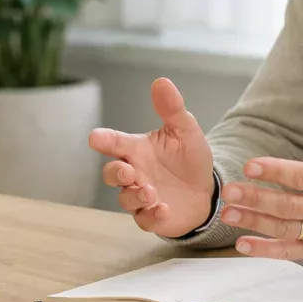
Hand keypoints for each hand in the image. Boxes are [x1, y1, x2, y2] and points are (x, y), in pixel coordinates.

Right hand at [88, 77, 215, 237]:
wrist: (207, 190)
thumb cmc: (190, 158)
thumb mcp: (186, 131)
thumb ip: (172, 109)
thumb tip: (161, 81)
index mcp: (137, 149)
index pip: (115, 142)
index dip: (104, 140)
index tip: (95, 138)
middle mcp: (135, 173)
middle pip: (111, 174)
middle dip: (116, 174)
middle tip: (129, 172)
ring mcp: (140, 197)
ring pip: (125, 199)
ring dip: (135, 196)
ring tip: (152, 193)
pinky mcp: (151, 217)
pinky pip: (143, 220)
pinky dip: (151, 216)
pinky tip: (163, 209)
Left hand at [220, 92, 302, 261]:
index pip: (302, 176)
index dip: (275, 171)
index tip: (250, 166)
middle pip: (287, 205)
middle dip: (256, 198)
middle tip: (228, 192)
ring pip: (285, 228)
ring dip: (254, 222)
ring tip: (227, 214)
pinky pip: (291, 251)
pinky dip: (266, 250)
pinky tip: (242, 244)